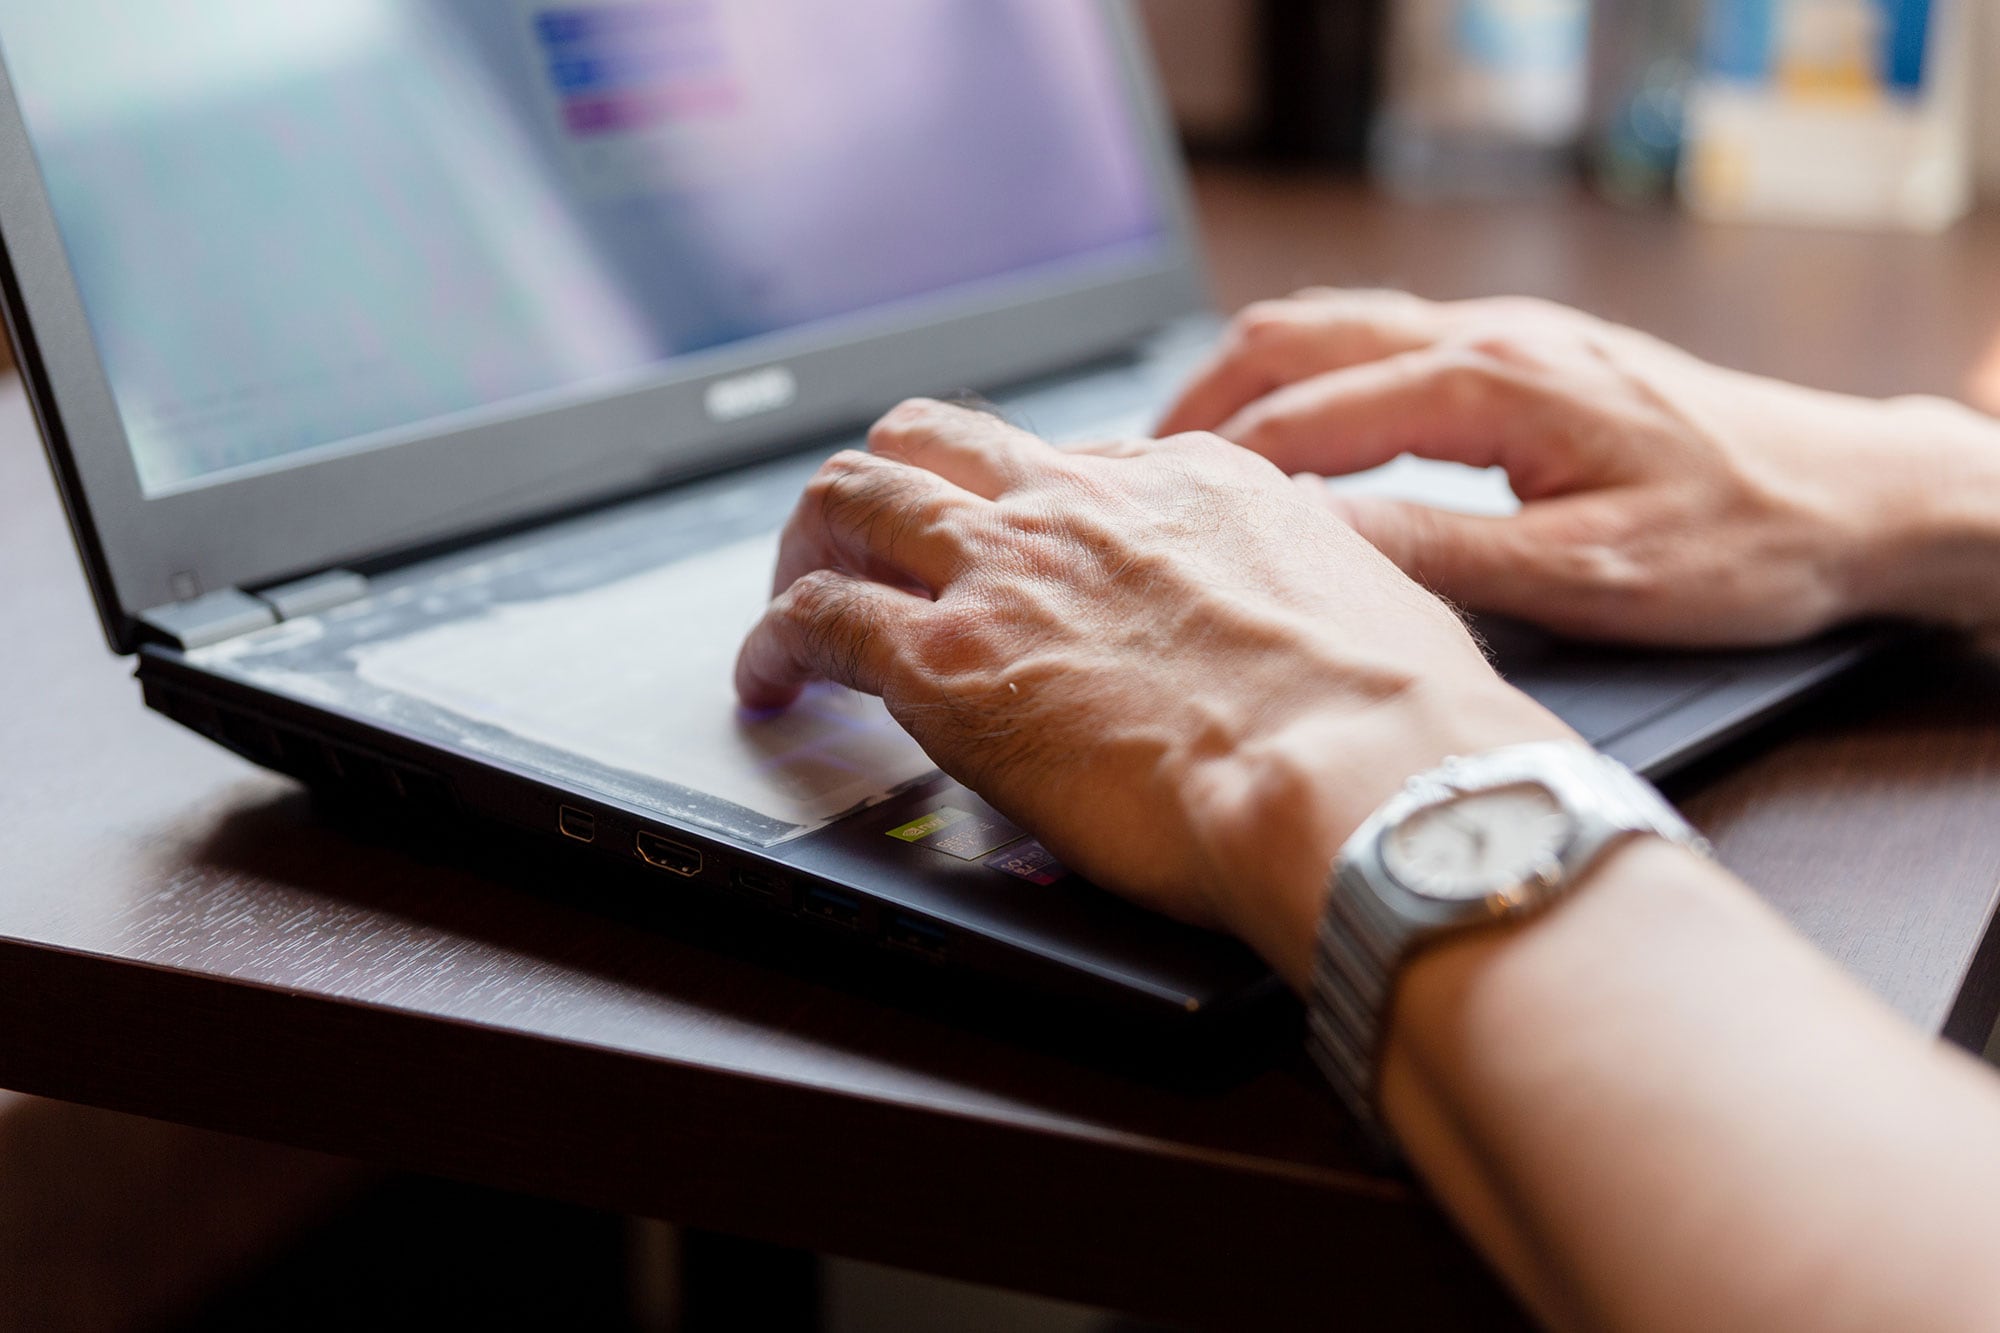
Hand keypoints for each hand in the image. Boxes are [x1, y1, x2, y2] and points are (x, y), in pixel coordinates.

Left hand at [735, 400, 1567, 986]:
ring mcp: (1009, 568)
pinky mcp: (949, 660)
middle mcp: (1084, 502)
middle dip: (887, 488)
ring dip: (810, 543)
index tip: (1011, 561)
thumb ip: (1303, 580)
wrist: (1361, 773)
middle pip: (936, 440)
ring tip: (792, 600)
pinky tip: (769, 683)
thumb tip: (1303, 608)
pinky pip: (816, 619)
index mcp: (1189, 479)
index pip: (1063, 464)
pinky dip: (773, 642)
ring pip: (853, 496)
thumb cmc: (1392, 717)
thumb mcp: (1367, 597)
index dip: (1020, 512)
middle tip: (866, 549)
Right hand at [1161, 289, 1999, 644]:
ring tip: (1194, 452)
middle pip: (1298, 335)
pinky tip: (1302, 438)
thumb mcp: (1583, 574)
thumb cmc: (1746, 541)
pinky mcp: (1531, 358)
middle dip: (1203, 397)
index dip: (1215, 468)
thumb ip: (1437, 552)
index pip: (1306, 417)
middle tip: (1138, 468)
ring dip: (1255, 382)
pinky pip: (1388, 346)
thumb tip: (1313, 543)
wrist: (1861, 497)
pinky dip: (1315, 382)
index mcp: (1493, 384)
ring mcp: (1511, 337)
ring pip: (1339, 328)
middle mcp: (1492, 338)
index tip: (1150, 510)